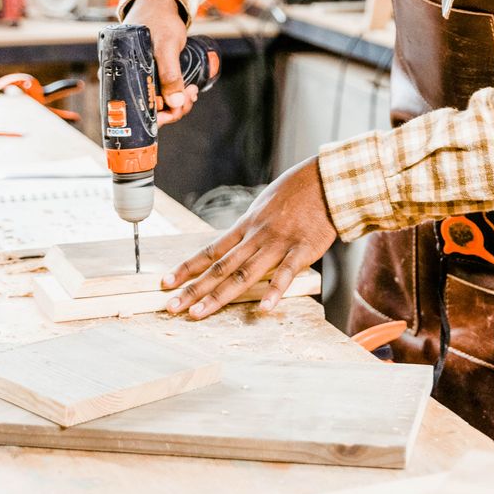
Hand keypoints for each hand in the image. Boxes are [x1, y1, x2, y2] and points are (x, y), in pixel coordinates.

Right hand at [123, 0, 198, 125]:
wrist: (160, 5)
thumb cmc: (158, 20)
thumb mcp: (166, 47)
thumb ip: (170, 73)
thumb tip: (174, 103)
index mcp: (120, 76)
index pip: (133, 110)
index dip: (155, 118)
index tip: (175, 110)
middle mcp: (127, 81)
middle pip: (147, 110)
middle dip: (172, 108)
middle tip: (190, 96)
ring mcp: (139, 78)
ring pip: (157, 103)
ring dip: (177, 102)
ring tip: (192, 91)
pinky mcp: (151, 75)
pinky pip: (162, 93)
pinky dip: (175, 95)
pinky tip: (188, 90)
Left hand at [161, 157, 336, 317]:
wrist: (326, 179)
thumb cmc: (297, 190)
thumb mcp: (266, 204)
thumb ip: (253, 226)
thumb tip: (239, 240)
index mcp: (247, 225)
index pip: (211, 250)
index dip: (187, 267)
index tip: (166, 282)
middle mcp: (256, 236)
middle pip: (220, 267)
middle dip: (194, 289)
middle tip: (172, 307)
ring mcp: (278, 244)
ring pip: (244, 274)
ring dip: (220, 296)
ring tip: (199, 314)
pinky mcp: (302, 250)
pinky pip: (286, 274)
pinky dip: (275, 291)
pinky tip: (265, 309)